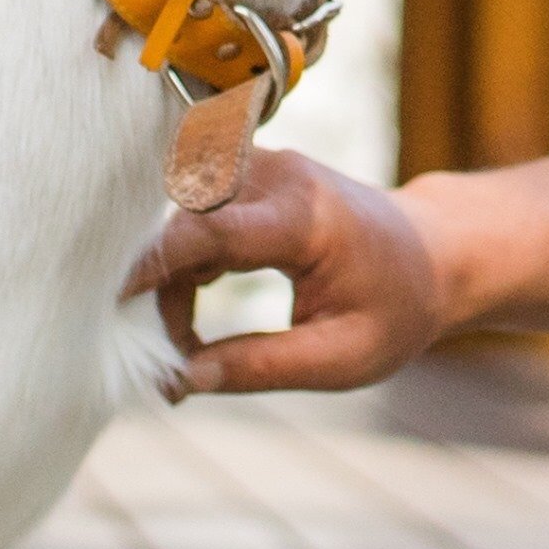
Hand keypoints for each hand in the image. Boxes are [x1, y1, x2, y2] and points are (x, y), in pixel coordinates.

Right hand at [118, 147, 443, 394]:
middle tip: (164, 362)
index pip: (214, 228)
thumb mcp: (345, 356)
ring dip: (168, 285)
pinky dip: (180, 270)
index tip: (112, 302)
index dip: (156, 262)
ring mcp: (261, 168)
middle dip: (158, 290)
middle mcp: (278, 176)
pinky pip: (192, 222)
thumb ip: (265, 366)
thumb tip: (185, 380)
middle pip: (185, 225)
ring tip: (185, 353)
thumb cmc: (398, 307)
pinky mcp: (248, 178)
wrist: (436, 253)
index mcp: (306, 215)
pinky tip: (187, 326)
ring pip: (180, 223)